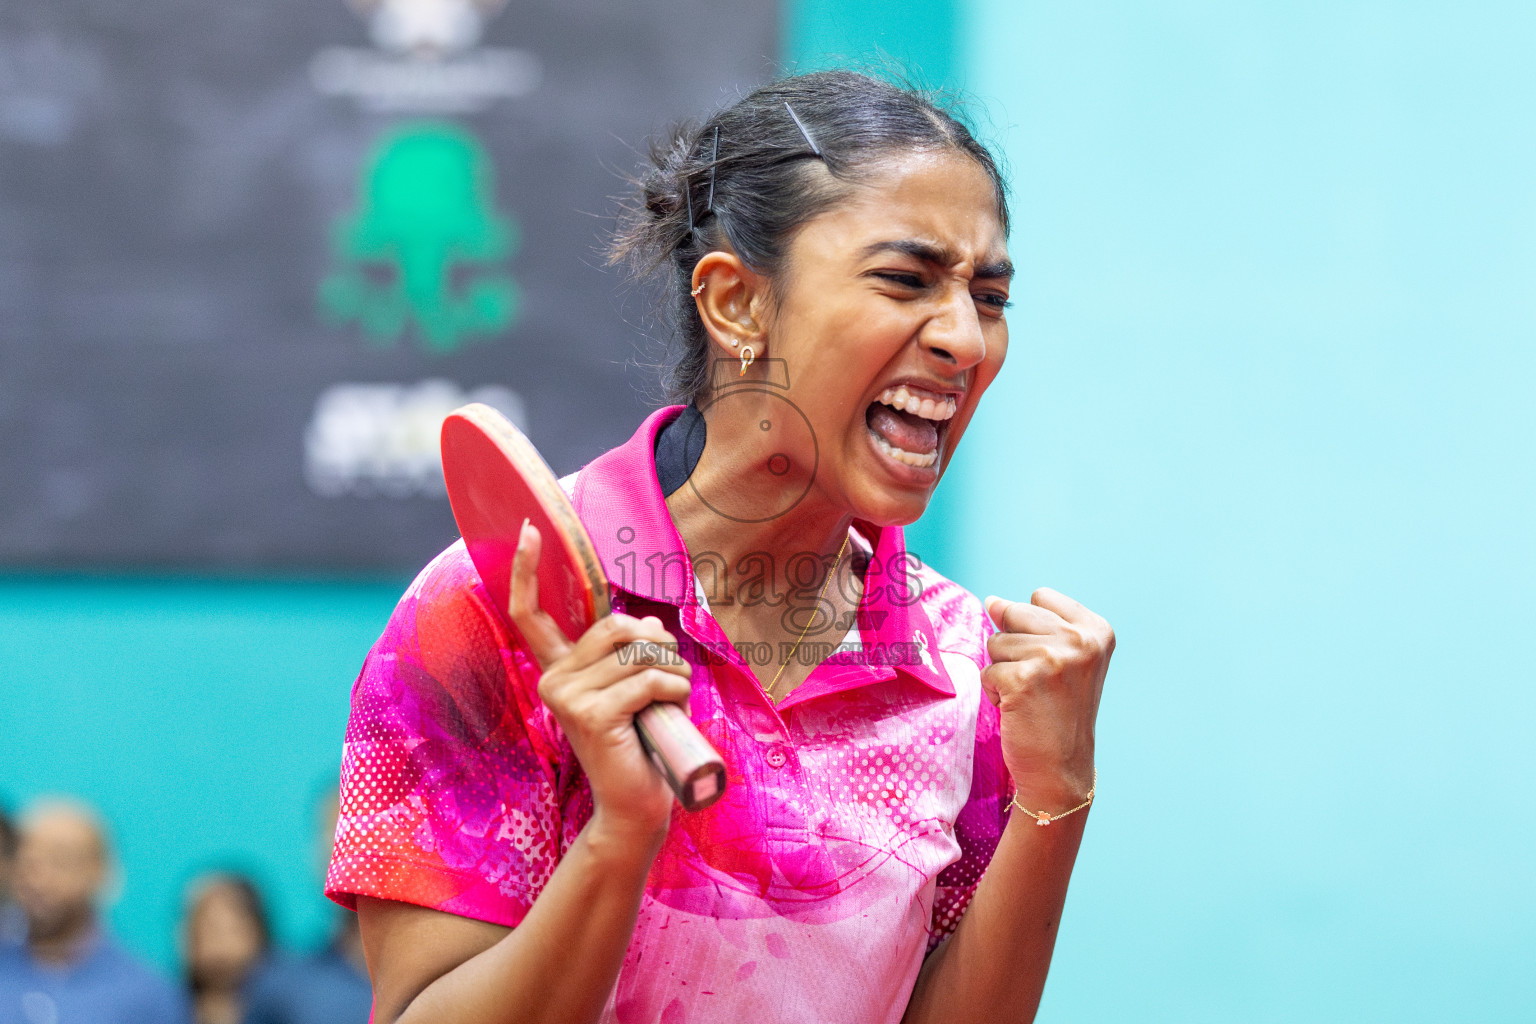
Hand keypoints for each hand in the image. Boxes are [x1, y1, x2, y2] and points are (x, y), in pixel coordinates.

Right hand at [509, 521, 689, 847]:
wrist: (636, 806)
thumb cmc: (641, 743)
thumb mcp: (632, 689)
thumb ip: (628, 653)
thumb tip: (646, 625)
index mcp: (559, 671)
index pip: (530, 614)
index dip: (528, 571)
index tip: (529, 530)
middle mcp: (553, 681)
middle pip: (614, 626)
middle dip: (657, 643)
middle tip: (669, 676)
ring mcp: (567, 699)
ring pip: (638, 652)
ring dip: (673, 672)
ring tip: (671, 700)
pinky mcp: (591, 716)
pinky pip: (648, 679)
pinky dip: (674, 690)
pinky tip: (671, 710)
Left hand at [982, 589, 1112, 807]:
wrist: (1060, 770)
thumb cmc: (1057, 713)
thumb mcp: (1061, 659)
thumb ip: (1032, 624)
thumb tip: (992, 601)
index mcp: (1097, 630)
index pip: (1040, 596)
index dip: (1032, 628)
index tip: (1052, 663)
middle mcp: (1081, 640)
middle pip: (1014, 613)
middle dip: (1014, 647)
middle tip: (1039, 683)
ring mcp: (1054, 658)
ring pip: (996, 642)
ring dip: (1003, 671)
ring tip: (1029, 697)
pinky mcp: (1025, 679)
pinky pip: (987, 671)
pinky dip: (995, 692)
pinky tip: (1018, 710)